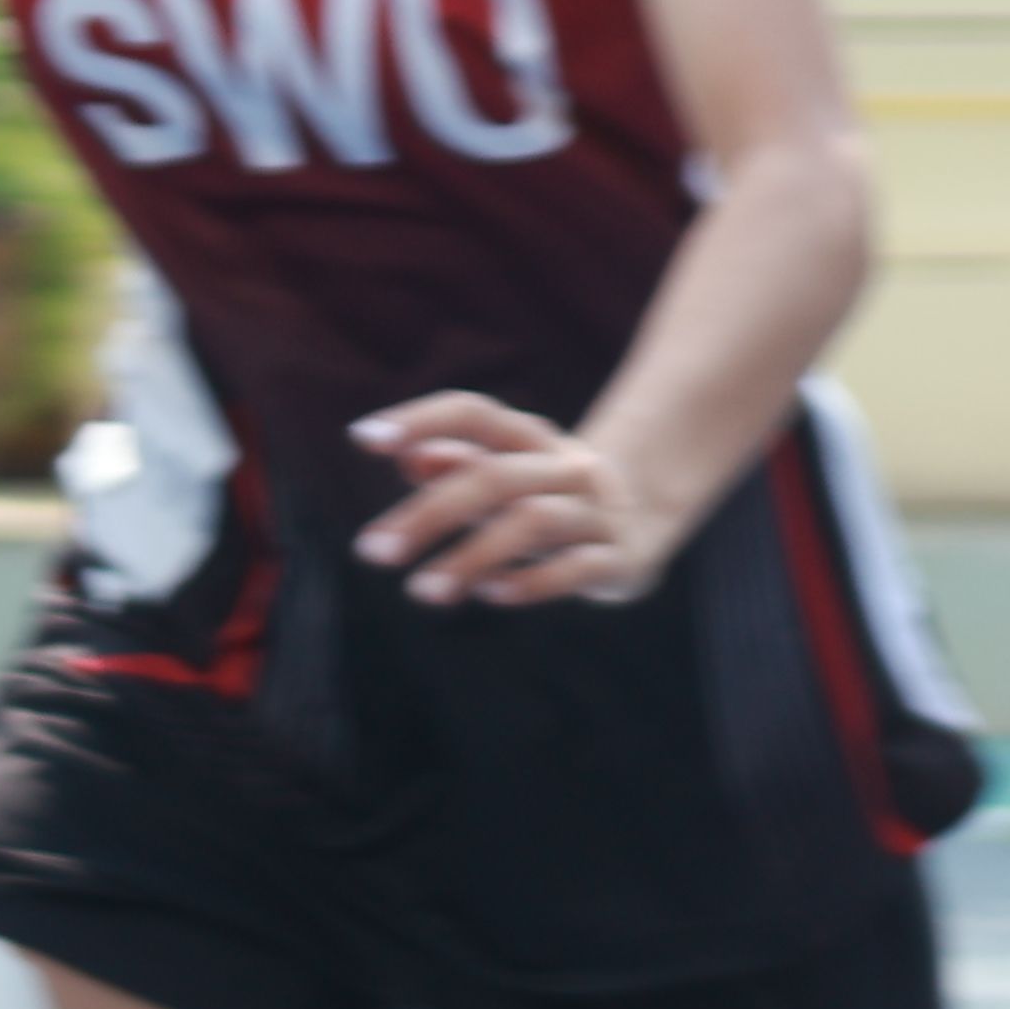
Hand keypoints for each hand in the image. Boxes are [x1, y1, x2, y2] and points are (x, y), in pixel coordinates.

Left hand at [351, 392, 681, 607]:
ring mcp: (597, 511)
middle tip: (372, 551)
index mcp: (532, 440)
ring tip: (421, 590)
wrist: (647, 520)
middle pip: (494, 476)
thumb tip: (409, 458)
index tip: (363, 437)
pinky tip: (491, 594)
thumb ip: (458, 466)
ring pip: (533, 521)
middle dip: (429, 513)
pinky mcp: (619, 558)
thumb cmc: (549, 497)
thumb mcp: (505, 478)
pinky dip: (533, 580)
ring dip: (471, 555)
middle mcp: (567, 467)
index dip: (423, 419)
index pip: (475, 413)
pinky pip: (578, 566)